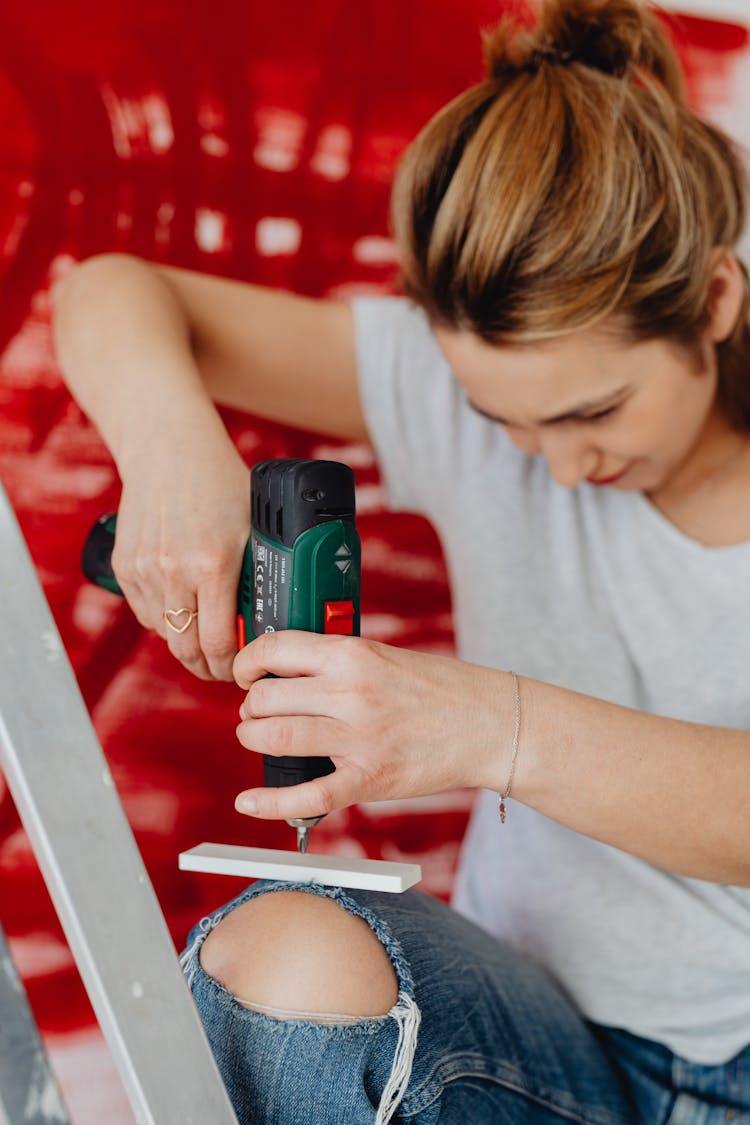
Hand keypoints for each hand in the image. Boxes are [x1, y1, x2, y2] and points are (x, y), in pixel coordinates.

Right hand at [111, 407, 250, 679]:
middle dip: (208, 667)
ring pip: (165, 635)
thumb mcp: (255, 527)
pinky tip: (183, 610)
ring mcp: (144, 570)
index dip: (232, 666)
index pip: (219, 643)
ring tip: (206, 640)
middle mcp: (174, 571)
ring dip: (186, 644)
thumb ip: (264, 571)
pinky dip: (164, 620)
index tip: (242, 670)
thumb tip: (283, 618)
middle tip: (224, 669)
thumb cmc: (221, 484)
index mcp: (213, 563)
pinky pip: (145, 613)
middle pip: (187, 650)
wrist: (168, 450)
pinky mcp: (124, 567)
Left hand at [232, 631, 513, 819]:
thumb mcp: (385, 655)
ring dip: (252, 739)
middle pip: (266, 697)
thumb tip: (286, 672)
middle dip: (249, 707)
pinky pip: (307, 796)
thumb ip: (338, 662)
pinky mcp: (369, 779)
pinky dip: (269, 803)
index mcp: (353, 655)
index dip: (246, 662)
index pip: (275, 648)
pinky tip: (248, 803)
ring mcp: (359, 737)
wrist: (490, 723)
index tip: (243, 673)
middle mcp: (350, 692)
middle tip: (255, 713)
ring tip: (257, 738)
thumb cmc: (441, 688)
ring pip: (275, 737)